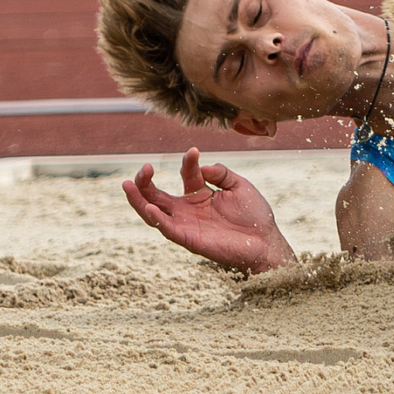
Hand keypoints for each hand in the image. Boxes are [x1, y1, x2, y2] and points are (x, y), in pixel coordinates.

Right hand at [123, 149, 294, 273]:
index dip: (188, 163)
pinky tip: (149, 207)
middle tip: (145, 167)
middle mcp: (188, 209)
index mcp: (201, 195)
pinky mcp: (189, 239)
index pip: (187, 175)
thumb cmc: (254, 215)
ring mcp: (186, 224)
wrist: (265, 242)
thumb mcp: (240, 186)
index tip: (194, 151)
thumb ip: (221, 173)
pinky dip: (156, 219)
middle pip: (157, 195)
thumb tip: (202, 166)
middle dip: (146, 181)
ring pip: (153, 212)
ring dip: (139, 200)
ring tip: (128, 184)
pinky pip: (167, 229)